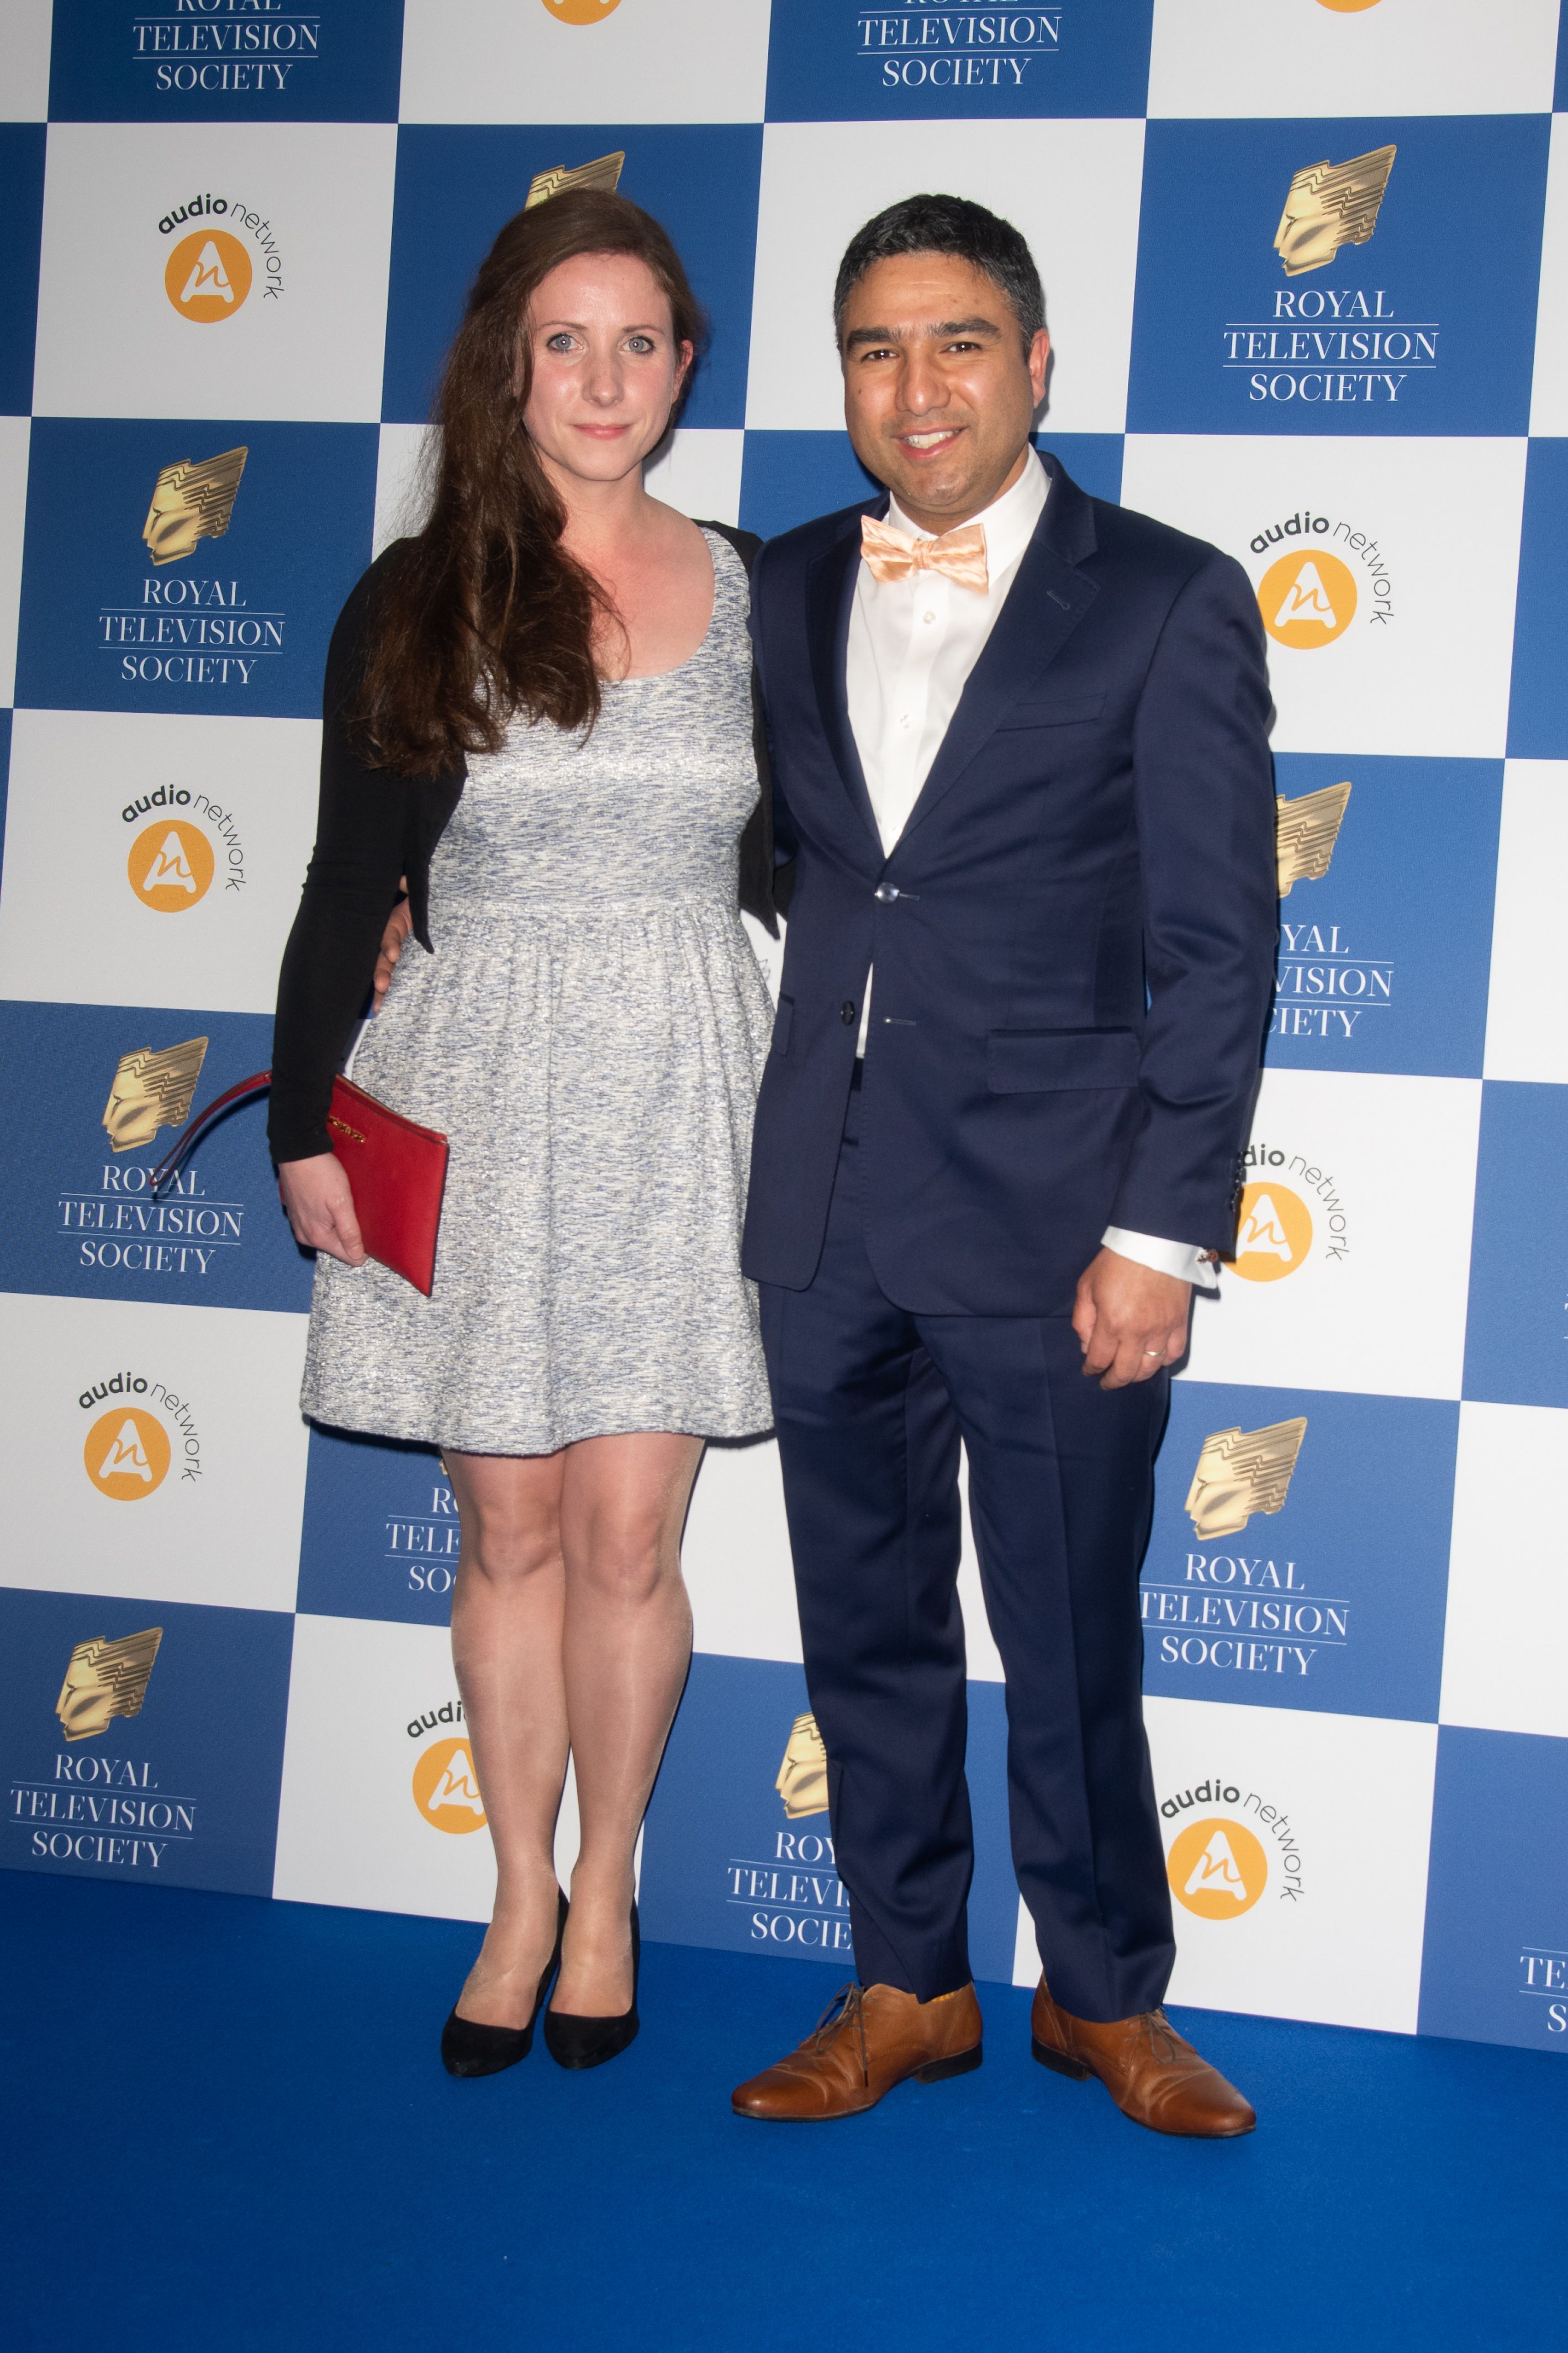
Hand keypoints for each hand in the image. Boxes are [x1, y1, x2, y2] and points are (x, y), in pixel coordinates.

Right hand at [278, 1153, 365, 1265]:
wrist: (297, 1152)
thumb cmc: (321, 1174)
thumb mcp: (341, 1203)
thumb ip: (349, 1232)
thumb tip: (358, 1257)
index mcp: (318, 1237)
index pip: (350, 1258)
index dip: (364, 1246)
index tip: (370, 1229)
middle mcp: (306, 1237)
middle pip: (340, 1246)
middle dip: (352, 1234)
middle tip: (358, 1212)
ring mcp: (300, 1225)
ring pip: (330, 1234)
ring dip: (340, 1223)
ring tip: (345, 1204)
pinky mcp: (298, 1214)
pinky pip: (320, 1224)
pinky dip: (329, 1216)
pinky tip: (332, 1200)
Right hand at [374, 888, 411, 1005]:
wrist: (415, 900)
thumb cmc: (411, 896)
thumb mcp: (412, 890)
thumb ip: (408, 886)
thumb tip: (405, 881)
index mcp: (390, 922)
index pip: (388, 934)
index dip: (390, 944)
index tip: (393, 955)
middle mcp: (385, 938)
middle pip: (380, 957)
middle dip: (381, 972)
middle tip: (382, 987)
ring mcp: (388, 950)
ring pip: (381, 969)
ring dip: (379, 986)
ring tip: (378, 1003)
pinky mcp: (394, 958)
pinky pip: (387, 975)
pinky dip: (381, 993)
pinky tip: (377, 1008)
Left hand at [1072, 1247, 1189, 1389]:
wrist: (1154, 1241)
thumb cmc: (1117, 1260)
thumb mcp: (1087, 1285)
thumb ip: (1083, 1319)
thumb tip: (1086, 1346)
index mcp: (1112, 1323)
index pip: (1099, 1360)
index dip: (1092, 1369)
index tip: (1089, 1371)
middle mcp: (1138, 1333)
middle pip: (1125, 1372)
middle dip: (1112, 1381)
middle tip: (1106, 1381)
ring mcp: (1162, 1329)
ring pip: (1150, 1368)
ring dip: (1136, 1375)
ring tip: (1128, 1373)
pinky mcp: (1180, 1323)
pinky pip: (1174, 1353)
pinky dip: (1163, 1362)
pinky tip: (1153, 1360)